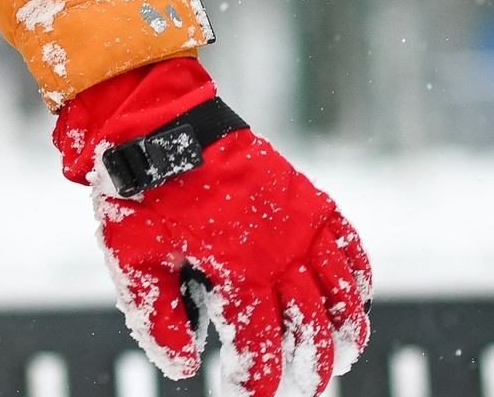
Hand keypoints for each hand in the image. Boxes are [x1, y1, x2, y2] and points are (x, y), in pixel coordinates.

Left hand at [55, 60, 371, 396]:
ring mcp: (299, 224)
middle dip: (309, 368)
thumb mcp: (133, 258)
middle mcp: (278, 253)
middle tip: (303, 388)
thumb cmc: (142, 192)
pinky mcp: (307, 198)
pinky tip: (357, 299)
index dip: (259, 379)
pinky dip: (360, 277)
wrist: (157, 123)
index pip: (260, 345)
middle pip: (310, 329)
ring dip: (346, 331)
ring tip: (342, 356)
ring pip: (342, 294)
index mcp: (236, 273)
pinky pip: (350, 244)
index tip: (251, 395)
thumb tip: (185, 368)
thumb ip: (159, 318)